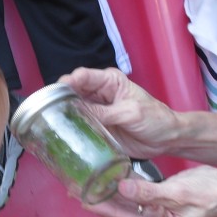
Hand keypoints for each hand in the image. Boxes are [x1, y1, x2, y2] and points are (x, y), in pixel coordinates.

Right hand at [59, 67, 177, 157]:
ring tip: (53, 124)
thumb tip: (81, 114)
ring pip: (73, 110)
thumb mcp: (131, 113)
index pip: (83, 76)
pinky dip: (72, 130)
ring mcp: (96, 112)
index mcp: (109, 81)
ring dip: (64, 116)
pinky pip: (80, 127)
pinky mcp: (97, 128)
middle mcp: (99, 94)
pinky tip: (64, 135)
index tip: (57, 92)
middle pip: (73, 92)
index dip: (68, 82)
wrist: (166, 139)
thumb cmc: (155, 119)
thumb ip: (105, 113)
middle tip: (50, 111)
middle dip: (61, 100)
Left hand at [86, 165, 216, 216]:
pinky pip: (136, 200)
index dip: (105, 209)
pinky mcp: (158, 209)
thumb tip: (121, 187)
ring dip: (107, 195)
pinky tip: (105, 179)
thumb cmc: (214, 193)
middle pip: (123, 216)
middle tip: (75, 188)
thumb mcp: (180, 192)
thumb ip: (149, 192)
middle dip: (100, 202)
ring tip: (83, 183)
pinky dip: (122, 190)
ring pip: (127, 208)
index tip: (84, 199)